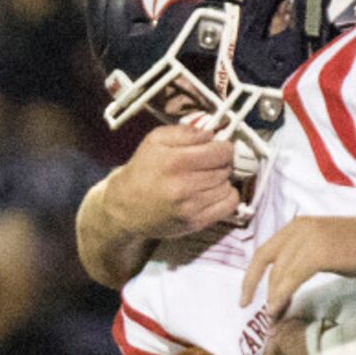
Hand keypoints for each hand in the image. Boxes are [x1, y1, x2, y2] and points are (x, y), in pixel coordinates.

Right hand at [104, 124, 239, 240]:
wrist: (126, 206)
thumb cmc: (143, 170)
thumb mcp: (155, 140)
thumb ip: (185, 132)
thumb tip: (211, 134)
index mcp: (175, 161)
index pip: (221, 152)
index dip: (223, 147)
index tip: (217, 147)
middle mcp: (184, 186)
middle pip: (225, 169)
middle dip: (221, 163)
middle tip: (209, 163)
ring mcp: (191, 206)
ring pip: (228, 186)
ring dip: (222, 180)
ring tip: (207, 178)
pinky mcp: (196, 222)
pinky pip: (229, 205)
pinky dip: (227, 196)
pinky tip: (214, 192)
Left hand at [242, 213, 355, 316]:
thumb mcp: (328, 249)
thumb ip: (307, 258)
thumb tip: (293, 280)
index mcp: (298, 225)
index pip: (265, 251)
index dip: (252, 276)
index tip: (247, 297)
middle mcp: (298, 228)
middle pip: (265, 261)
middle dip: (255, 288)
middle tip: (256, 315)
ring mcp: (307, 238)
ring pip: (278, 273)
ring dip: (272, 299)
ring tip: (273, 320)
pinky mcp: (318, 253)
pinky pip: (291, 278)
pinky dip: (281, 296)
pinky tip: (278, 310)